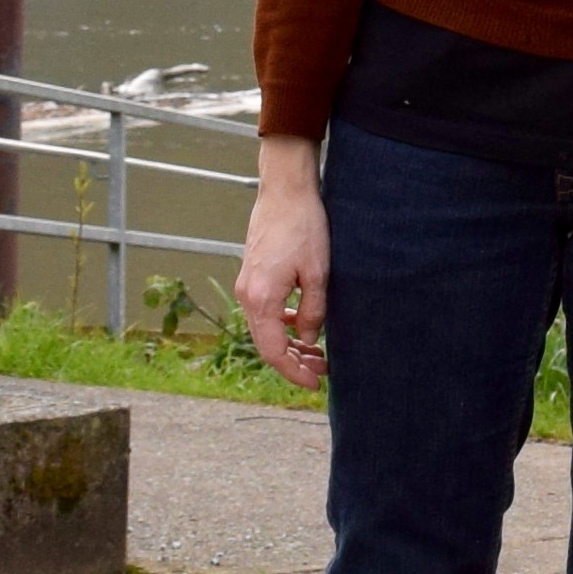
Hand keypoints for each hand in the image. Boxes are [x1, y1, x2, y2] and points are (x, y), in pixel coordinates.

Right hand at [239, 141, 330, 385]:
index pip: (273, 352)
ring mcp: (248, 285)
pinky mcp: (254, 276)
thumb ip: (313, 311)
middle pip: (268, 344)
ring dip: (291, 344)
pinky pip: (266, 311)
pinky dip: (284, 324)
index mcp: (261, 299)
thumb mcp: (318, 273)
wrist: (285, 190)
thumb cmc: (304, 226)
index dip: (294, 372)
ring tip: (319, 354)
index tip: (315, 383)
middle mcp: (248, 295)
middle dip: (295, 362)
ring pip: (267, 328)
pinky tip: (304, 327)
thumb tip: (310, 339)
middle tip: (324, 371)